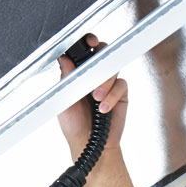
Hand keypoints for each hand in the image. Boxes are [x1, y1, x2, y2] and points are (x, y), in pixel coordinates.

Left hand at [56, 34, 127, 157]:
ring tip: (96, 98)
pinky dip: (112, 96)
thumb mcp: (64, 102)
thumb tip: (64, 59)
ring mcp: (108, 83)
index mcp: (78, 75)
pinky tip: (104, 108)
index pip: (82, 53)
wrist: (89, 144)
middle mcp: (94, 76)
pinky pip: (121, 85)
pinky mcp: (120, 93)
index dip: (86, 43)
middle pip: (102, 53)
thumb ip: (66, 80)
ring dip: (104, 82)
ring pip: (112, 68)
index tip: (88, 41)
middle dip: (101, 52)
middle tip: (97, 60)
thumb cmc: (74, 126)